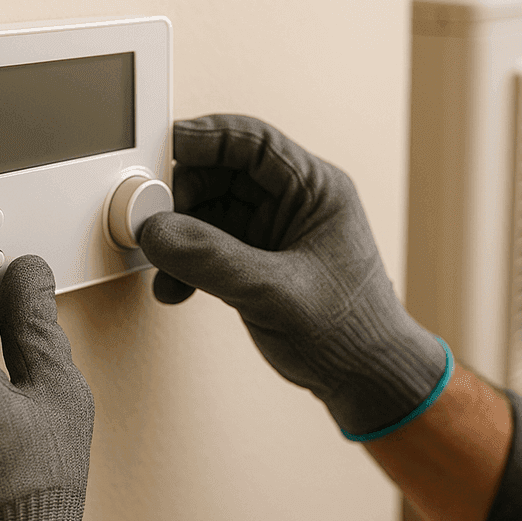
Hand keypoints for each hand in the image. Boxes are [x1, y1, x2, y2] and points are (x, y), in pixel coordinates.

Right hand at [139, 114, 449, 437]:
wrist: (367, 381)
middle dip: (183, 196)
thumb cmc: (352, 332)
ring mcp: (275, 234)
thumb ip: (213, 259)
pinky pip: (210, 247)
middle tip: (154, 220)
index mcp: (317, 190)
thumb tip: (157, 232)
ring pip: (211, 211)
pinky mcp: (259, 264)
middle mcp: (295, 204)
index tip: (163, 149)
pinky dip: (188, 263)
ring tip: (164, 265)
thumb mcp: (276, 291)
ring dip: (180, 236)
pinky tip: (175, 288)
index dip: (205, 139)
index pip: (254, 143)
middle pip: (223, 173)